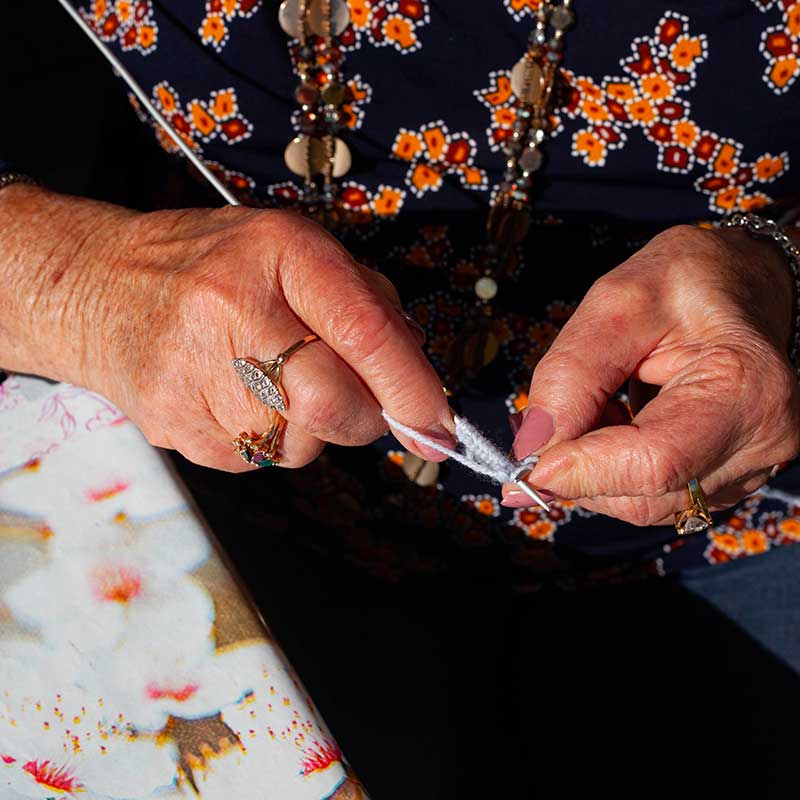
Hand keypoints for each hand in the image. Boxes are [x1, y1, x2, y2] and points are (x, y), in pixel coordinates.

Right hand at [0, 187, 451, 470]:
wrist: (98, 290)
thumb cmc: (210, 265)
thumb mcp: (293, 250)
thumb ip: (364, 303)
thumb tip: (415, 380)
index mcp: (272, 255)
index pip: (361, 331)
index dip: (410, 386)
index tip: (439, 423)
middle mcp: (230, 315)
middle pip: (332, 406)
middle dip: (363, 416)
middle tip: (354, 395)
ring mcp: (195, 381)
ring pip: (301, 446)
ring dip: (312, 425)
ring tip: (271, 379)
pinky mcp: (180, 434)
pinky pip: (261, 459)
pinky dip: (271, 436)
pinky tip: (238, 396)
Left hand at [504, 224, 799, 524]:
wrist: (744, 283)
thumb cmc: (689, 280)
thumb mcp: (618, 303)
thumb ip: (571, 373)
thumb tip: (532, 445)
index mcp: (743, 389)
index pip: (652, 463)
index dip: (580, 470)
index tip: (524, 460)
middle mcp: (758, 441)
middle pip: (643, 496)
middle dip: (576, 469)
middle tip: (540, 423)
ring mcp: (749, 468)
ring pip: (641, 504)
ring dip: (593, 469)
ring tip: (587, 408)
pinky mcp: (728, 479)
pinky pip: (653, 496)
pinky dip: (612, 470)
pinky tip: (610, 425)